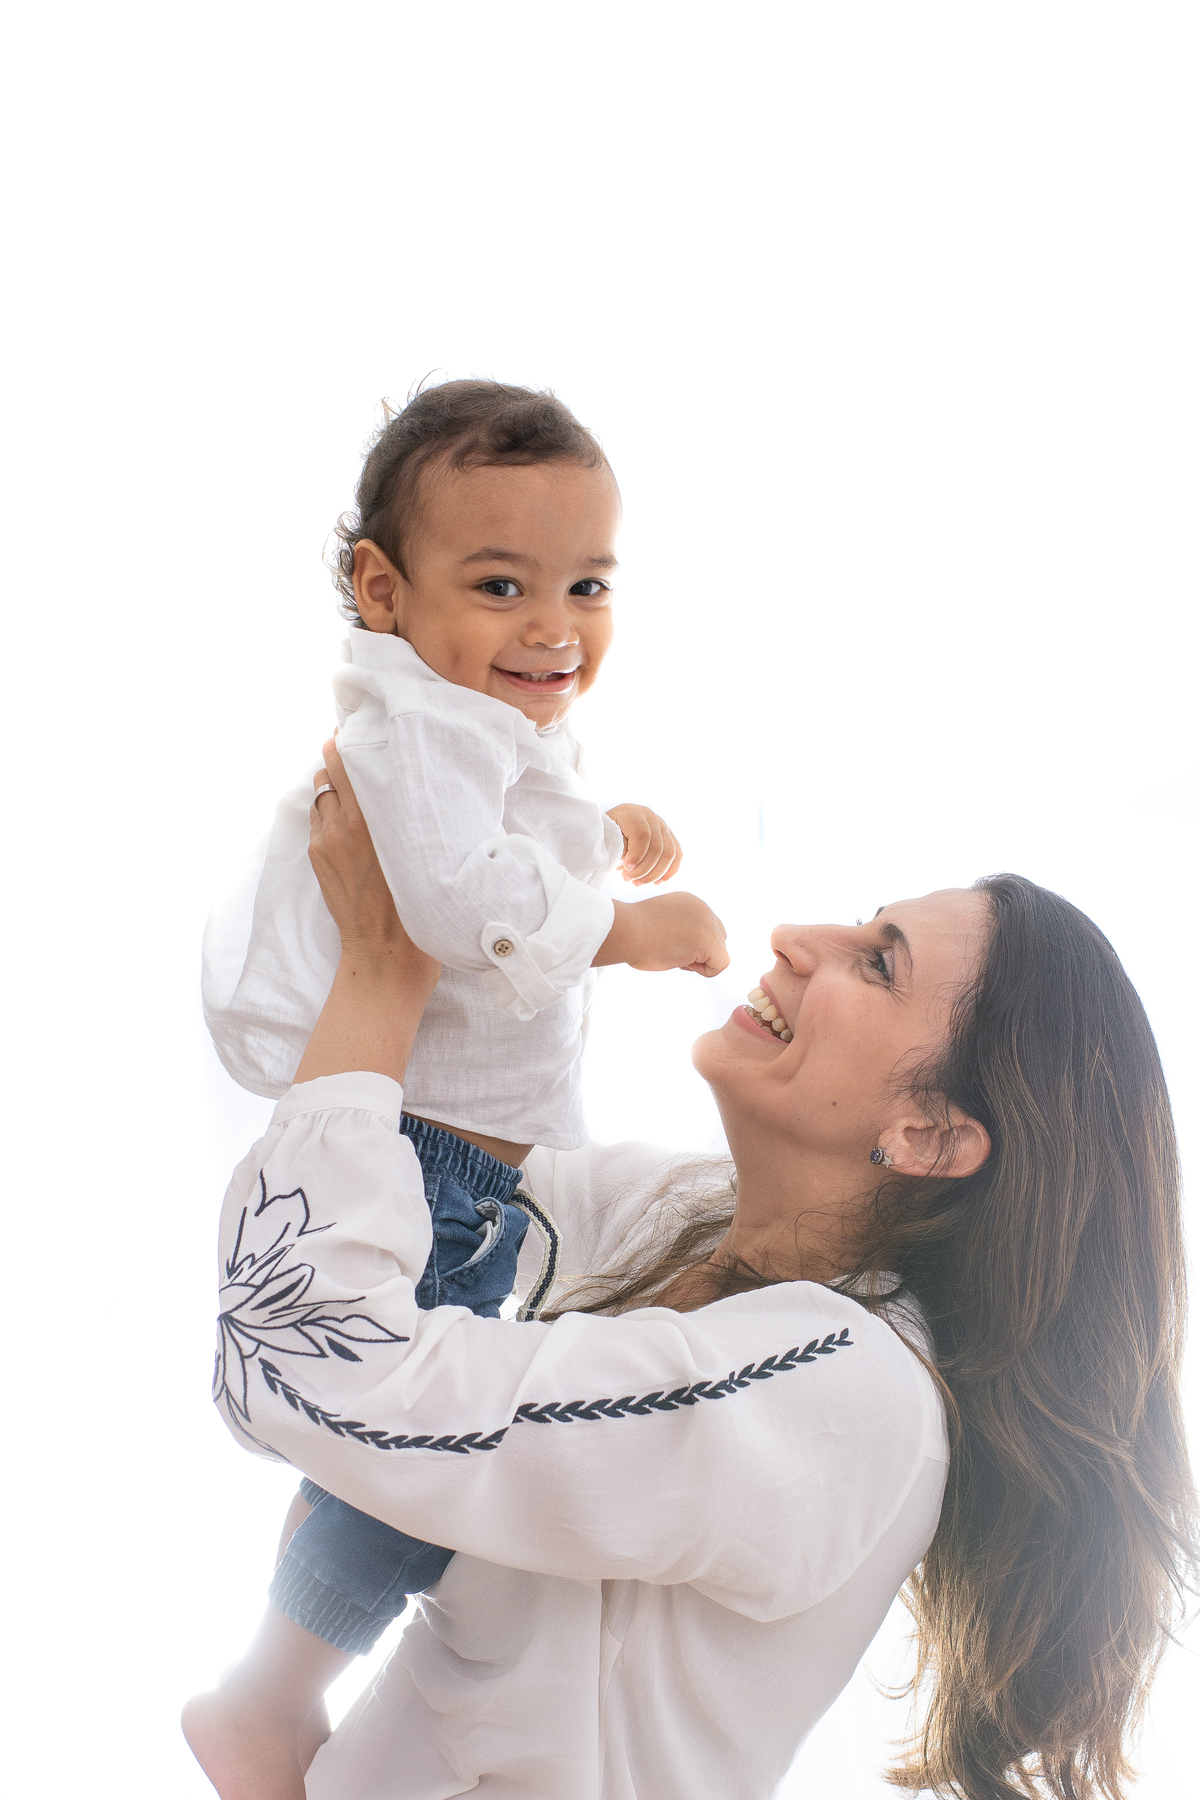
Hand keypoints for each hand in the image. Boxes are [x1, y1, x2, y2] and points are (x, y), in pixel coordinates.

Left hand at [296, 740, 441, 1086]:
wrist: (385, 958)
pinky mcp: (318, 858)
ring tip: (358, 788)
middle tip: (363, 751)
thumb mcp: (431, 854)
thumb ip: (422, 818)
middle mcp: (345, 824)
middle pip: (331, 767)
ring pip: (321, 792)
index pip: (349, 760)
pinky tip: (350, 821)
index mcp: (376, 820)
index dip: (355, 740)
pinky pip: (318, 818)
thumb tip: (429, 789)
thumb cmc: (421, 909)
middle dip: (344, 757)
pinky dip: (329, 811)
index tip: (369, 731)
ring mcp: (327, 841)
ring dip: (335, 785)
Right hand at [593, 892, 728, 977]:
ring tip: (673, 953)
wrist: (626, 931)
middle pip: (718, 939)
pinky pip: (720, 965)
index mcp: (690, 902)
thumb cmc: (632, 933)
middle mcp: (703, 908)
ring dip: (698, 961)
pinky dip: (704, 971)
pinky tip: (681, 960)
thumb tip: (687, 949)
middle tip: (671, 951)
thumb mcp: (659, 924)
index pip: (705, 928)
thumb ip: (677, 930)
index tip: (667, 942)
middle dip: (700, 952)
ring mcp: (708, 923)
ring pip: (719, 953)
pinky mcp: (710, 940)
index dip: (691, 944)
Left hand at [605, 804, 681, 884]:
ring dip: (654, 874)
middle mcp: (650, 817)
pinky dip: (669, 871)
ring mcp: (663, 826)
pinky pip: (677, 855)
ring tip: (637, 883)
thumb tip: (631, 863)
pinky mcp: (669, 837)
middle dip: (643, 869)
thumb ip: (618, 846)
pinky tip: (657, 883)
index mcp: (632, 813)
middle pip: (657, 847)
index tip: (626, 868)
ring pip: (669, 853)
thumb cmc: (606, 834)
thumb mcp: (605, 837)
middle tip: (627, 879)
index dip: (636, 854)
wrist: (611, 827)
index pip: (642, 834)